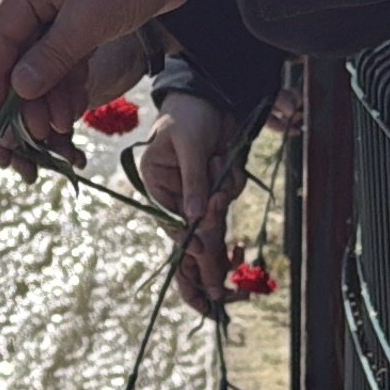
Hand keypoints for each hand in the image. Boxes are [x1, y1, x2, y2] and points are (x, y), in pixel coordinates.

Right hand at [0, 0, 190, 144]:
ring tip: (56, 127)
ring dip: (49, 93)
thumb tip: (19, 89)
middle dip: (25, 93)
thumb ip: (52, 56)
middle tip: (31, 132)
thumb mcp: (90, 19)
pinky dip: (68, 80)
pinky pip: (66, 54)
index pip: (0, 35)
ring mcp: (60, 4)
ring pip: (43, 57)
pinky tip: (72, 108)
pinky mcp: (82, 16)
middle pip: (19, 50)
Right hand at [143, 97, 247, 310]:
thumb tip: (197, 221)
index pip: (171, 224)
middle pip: (192, 234)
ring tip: (219, 155)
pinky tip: (224, 154)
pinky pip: (230, 196)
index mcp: (156, 186)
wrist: (210, 92)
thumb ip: (193, 182)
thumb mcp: (188, 145)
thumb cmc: (189, 113)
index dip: (188, 245)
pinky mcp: (217, 184)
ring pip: (217, 214)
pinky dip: (233, 181)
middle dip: (208, 250)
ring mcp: (198, 191)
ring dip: (224, 189)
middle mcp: (175, 194)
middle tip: (219, 298)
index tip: (205, 262)